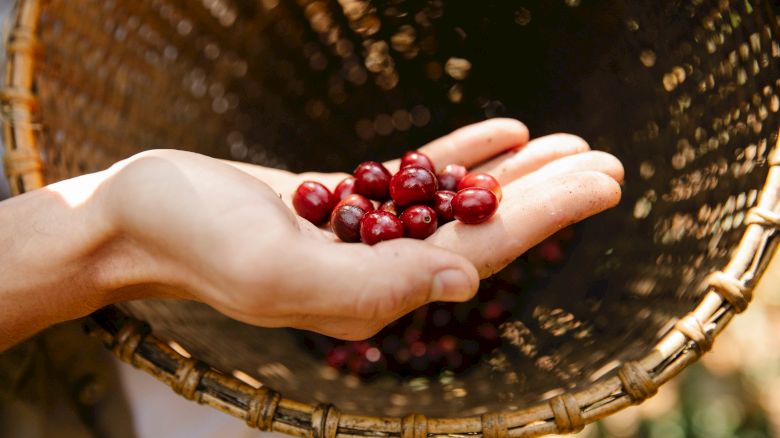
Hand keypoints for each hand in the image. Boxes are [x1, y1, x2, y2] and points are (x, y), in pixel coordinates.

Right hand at [96, 119, 620, 339]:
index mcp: (371, 295)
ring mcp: (363, 236)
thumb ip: (372, 285)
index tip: (602, 181)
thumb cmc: (194, 240)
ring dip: (514, 174)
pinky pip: (414, 177)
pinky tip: (502, 133)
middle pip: (480, 228)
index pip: (477, 254)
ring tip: (570, 145)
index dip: (544, 217)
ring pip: (455, 202)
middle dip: (547, 196)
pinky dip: (458, 155)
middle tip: (609, 163)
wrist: (136, 214)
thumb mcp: (277, 267)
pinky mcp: (343, 204)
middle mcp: (376, 272)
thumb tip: (466, 282)